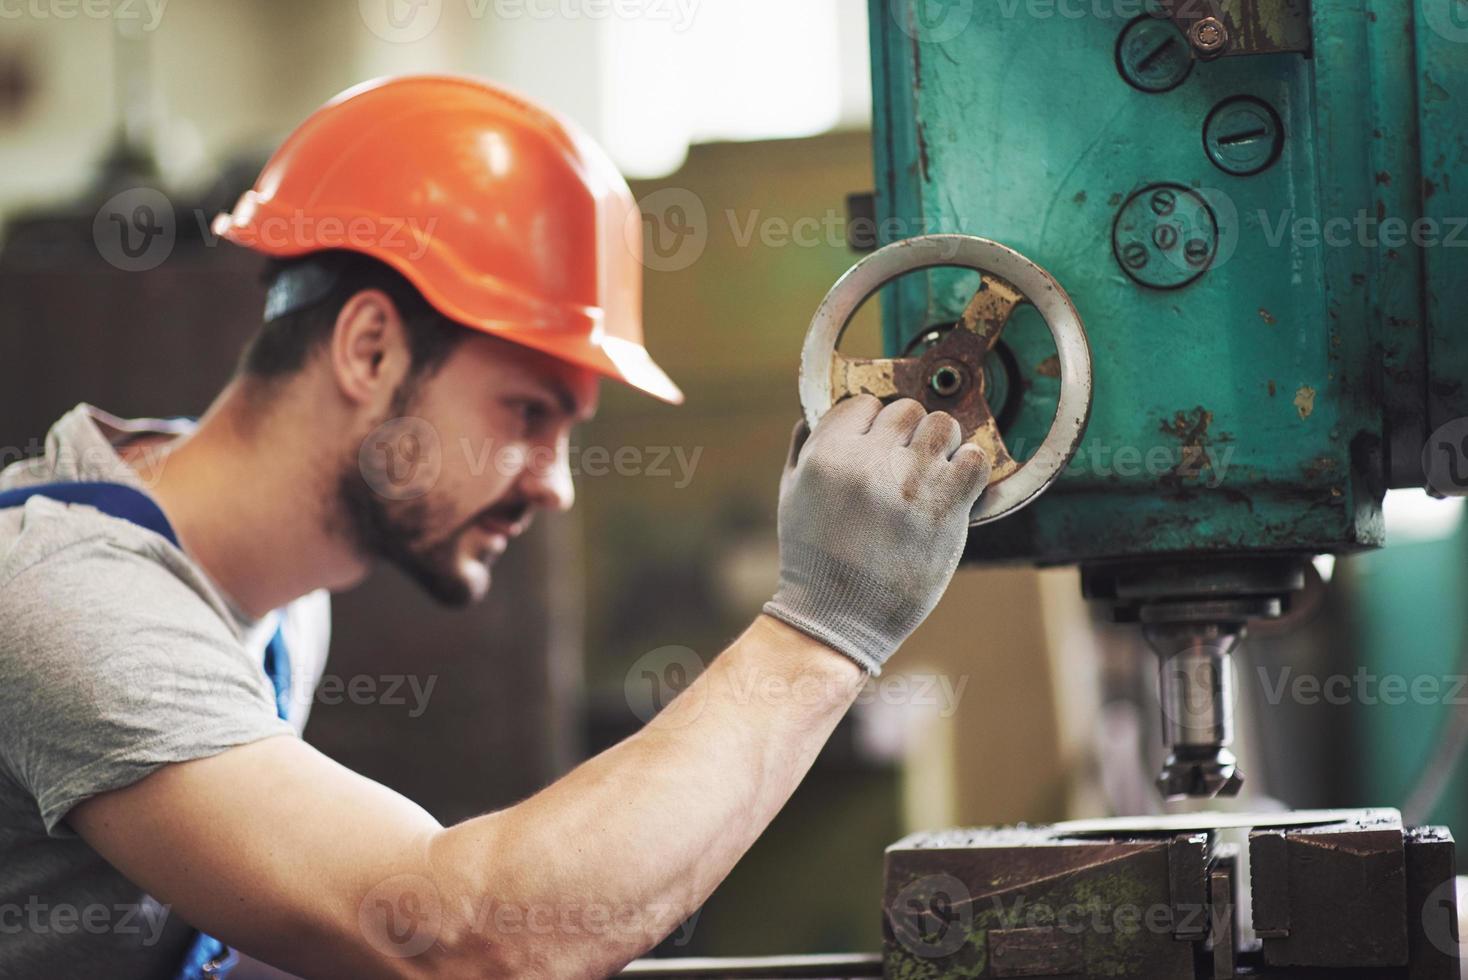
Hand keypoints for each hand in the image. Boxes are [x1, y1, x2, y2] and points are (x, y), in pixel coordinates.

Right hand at [763, 395, 990, 672]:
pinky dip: (969, 471)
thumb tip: (813, 416)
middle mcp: (869, 461)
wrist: (838, 617)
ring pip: (944, 425)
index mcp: (826, 454)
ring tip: (932, 472)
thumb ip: (803, 450)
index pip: (864, 404)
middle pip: (907, 410)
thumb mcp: (790, 496)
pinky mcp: (945, 508)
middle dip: (907, 435)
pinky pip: (974, 459)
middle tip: (904, 464)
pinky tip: (955, 489)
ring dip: (941, 445)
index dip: (871, 424)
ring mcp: (910, 483)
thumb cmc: (812, 558)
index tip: (874, 449)